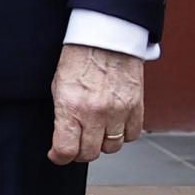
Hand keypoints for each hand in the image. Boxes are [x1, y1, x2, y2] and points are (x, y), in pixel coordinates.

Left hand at [50, 43, 145, 164]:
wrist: (106, 38)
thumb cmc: (79, 58)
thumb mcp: (58, 87)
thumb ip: (61, 115)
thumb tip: (61, 137)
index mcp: (72, 107)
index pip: (66, 149)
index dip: (59, 157)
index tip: (57, 154)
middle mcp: (96, 113)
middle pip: (90, 153)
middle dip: (79, 152)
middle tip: (75, 143)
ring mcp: (119, 111)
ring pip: (112, 147)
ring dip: (102, 143)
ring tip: (95, 131)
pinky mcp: (137, 107)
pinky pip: (132, 135)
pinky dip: (122, 135)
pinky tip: (113, 124)